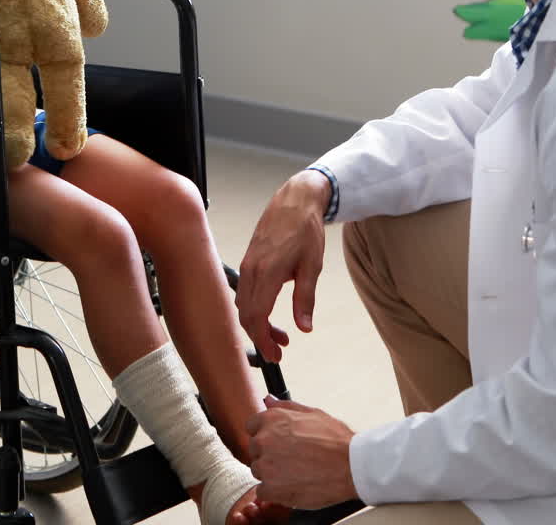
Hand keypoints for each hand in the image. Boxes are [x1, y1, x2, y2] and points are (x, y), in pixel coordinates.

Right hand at [236, 170, 330, 361]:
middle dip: (260, 338)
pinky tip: (271, 312)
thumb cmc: (305, 229)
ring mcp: (247, 266)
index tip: (275, 355)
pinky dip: (255, 309)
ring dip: (258, 324)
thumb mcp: (312, 266)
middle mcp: (251, 270)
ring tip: (280, 335)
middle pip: (246, 315)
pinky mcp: (248, 261)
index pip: (257, 316)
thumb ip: (305, 298)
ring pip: (243, 306)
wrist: (295, 200)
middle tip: (278, 352)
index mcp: (267, 272)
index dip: (263, 340)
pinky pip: (245, 293)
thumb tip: (304, 327)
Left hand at [247, 396, 356, 509]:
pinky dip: (275, 492)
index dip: (266, 435)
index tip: (278, 443)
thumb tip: (268, 400)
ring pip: (259, 471)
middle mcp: (264, 440)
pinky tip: (293, 486)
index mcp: (272, 419)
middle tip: (293, 459)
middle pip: (255, 450)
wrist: (351, 466)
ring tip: (297, 473)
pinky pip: (262, 491)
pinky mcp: (271, 488)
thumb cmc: (336, 441)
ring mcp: (266, 465)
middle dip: (269, 454)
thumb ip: (286, 407)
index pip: (252, 427)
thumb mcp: (313, 414)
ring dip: (272, 474)